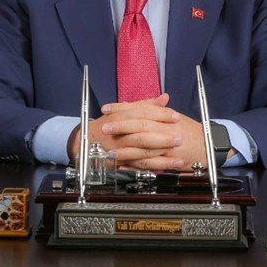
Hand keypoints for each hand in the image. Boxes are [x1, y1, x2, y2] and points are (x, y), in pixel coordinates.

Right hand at [67, 94, 181, 168]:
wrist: (86, 142)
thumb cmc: (108, 124)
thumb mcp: (123, 110)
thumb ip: (145, 105)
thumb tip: (164, 98)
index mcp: (121, 116)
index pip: (143, 113)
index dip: (160, 115)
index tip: (176, 117)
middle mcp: (120, 133)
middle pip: (143, 134)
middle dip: (162, 137)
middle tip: (179, 138)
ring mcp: (120, 149)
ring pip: (143, 153)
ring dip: (162, 156)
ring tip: (179, 158)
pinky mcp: (121, 163)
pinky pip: (140, 167)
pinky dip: (154, 168)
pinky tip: (167, 168)